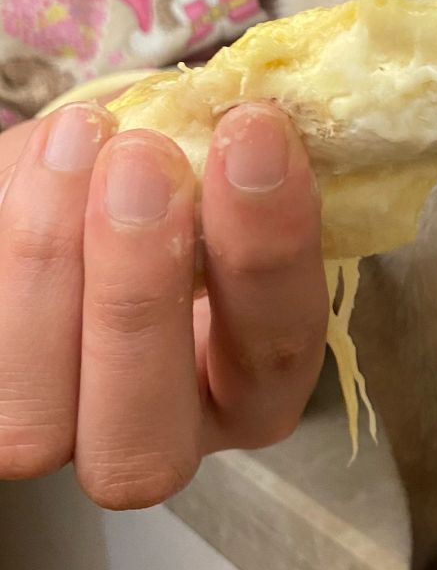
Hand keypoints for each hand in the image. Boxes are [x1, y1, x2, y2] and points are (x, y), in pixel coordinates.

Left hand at [0, 102, 326, 507]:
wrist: (96, 182)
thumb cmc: (181, 181)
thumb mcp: (228, 170)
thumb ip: (236, 160)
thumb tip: (243, 121)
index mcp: (252, 389)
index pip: (276, 352)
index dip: (268, 249)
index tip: (255, 134)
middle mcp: (162, 438)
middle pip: (143, 447)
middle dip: (139, 294)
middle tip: (143, 157)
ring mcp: (59, 434)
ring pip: (32, 426)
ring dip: (46, 267)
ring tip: (73, 141)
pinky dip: (0, 248)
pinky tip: (35, 163)